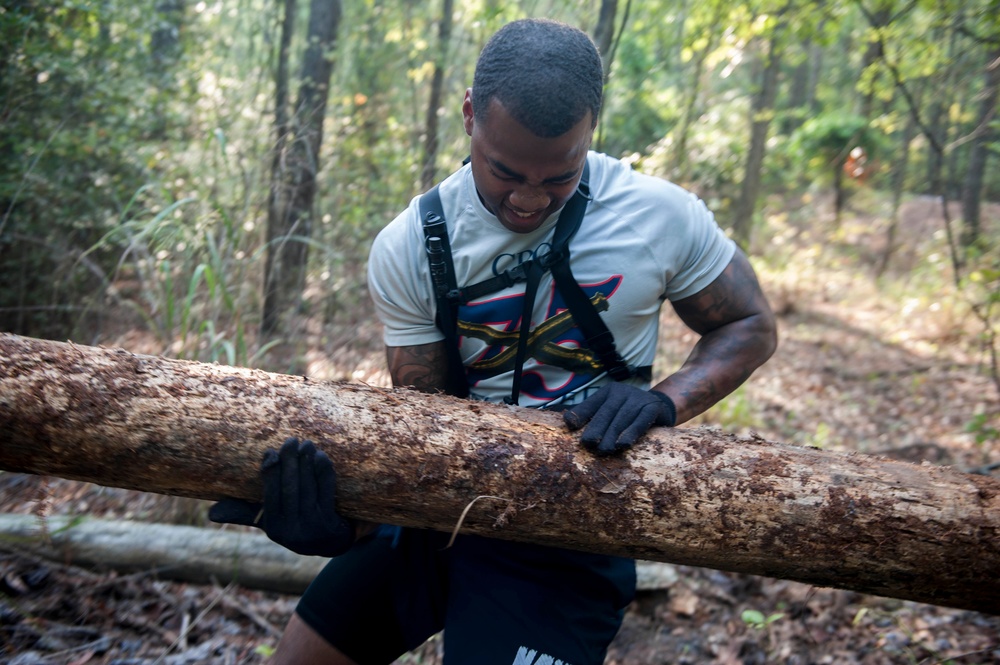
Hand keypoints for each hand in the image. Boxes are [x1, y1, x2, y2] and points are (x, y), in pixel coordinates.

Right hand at [209, 437, 354, 556]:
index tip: (270, 452)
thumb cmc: (296, 525)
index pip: (269, 495)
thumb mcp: (271, 523)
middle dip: (289, 462)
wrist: (331, 544)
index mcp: (274, 528)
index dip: (270, 472)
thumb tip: (210, 514)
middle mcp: (291, 530)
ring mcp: (313, 526)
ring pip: (307, 488)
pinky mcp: (331, 523)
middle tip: (291, 441)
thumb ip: (245, 514)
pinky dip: (323, 472)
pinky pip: (326, 491)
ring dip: (306, 462)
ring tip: (306, 444)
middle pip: (289, 488)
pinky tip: (320, 456)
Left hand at [563, 383, 675, 454]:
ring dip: (612, 435)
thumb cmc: (628, 413)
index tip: (570, 426)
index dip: (580, 414)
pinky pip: (641, 422)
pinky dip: (631, 433)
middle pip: (606, 413)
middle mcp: (622, 391)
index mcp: (608, 392)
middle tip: (589, 445)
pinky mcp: (653, 407)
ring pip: (622, 418)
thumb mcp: (611, 411)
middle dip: (597, 429)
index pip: (592, 404)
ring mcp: (638, 398)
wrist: (662, 406)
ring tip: (604, 450)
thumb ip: (592, 415)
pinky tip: (623, 444)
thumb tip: (568, 423)